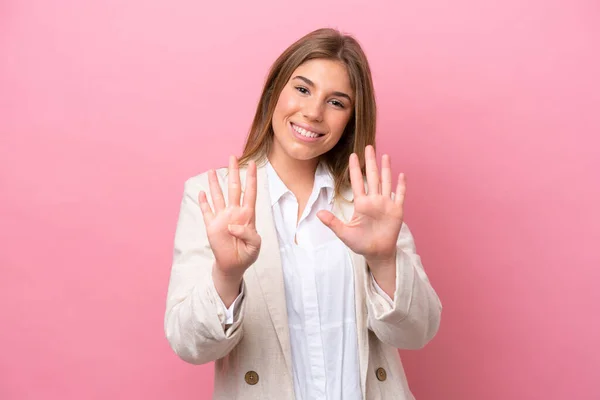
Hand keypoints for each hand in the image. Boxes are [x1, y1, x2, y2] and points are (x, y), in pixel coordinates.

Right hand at [198, 156, 260, 279]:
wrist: (233, 266)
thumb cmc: (247, 254)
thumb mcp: (255, 245)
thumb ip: (247, 234)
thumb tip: (232, 225)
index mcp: (247, 215)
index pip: (250, 192)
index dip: (251, 178)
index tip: (253, 164)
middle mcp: (234, 212)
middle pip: (234, 188)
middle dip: (233, 172)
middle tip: (232, 157)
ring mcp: (222, 218)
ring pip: (218, 196)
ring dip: (215, 183)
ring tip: (213, 170)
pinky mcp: (211, 225)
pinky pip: (207, 211)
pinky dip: (203, 202)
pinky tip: (202, 192)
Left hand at [317, 145, 405, 265]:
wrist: (377, 253)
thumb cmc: (361, 243)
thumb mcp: (344, 233)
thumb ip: (332, 223)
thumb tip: (318, 213)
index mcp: (362, 204)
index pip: (357, 182)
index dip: (355, 169)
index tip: (352, 155)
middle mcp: (374, 200)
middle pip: (372, 177)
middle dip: (370, 162)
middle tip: (368, 146)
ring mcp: (386, 204)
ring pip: (386, 182)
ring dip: (386, 169)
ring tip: (385, 156)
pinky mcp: (396, 210)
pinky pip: (400, 195)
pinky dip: (401, 186)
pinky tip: (401, 175)